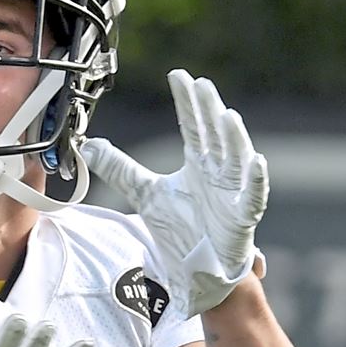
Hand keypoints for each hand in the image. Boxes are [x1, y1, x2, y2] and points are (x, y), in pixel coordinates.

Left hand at [81, 69, 267, 317]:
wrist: (197, 271)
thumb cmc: (181, 229)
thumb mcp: (144, 193)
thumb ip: (120, 168)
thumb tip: (89, 146)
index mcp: (198, 162)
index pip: (192, 125)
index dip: (186, 101)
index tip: (179, 75)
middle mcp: (218, 172)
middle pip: (214, 134)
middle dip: (209, 110)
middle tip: (202, 84)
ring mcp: (233, 193)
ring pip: (236, 159)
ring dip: (234, 137)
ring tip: (227, 115)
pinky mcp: (242, 219)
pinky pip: (253, 196)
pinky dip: (256, 179)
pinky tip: (256, 160)